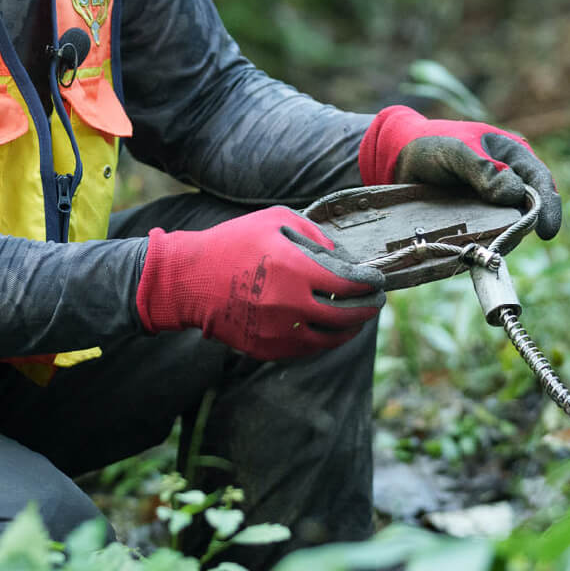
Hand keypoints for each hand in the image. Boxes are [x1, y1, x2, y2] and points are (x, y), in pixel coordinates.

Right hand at [136, 205, 385, 360]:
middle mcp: (290, 305)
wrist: (189, 279)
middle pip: (347, 315)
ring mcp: (278, 332)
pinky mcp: (266, 349)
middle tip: (378, 301)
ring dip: (351, 329)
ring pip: (331, 339)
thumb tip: (346, 256)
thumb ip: (316, 235)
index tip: (379, 280)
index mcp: (295, 270)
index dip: (371, 283)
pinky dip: (323, 340)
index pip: (350, 283)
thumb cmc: (234, 242)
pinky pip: (307, 350)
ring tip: (357, 318)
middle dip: (369, 308)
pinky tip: (328, 329)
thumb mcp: (276, 221)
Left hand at [359, 105, 561, 239]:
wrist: (397, 159)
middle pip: (527, 211)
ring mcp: (492, 203)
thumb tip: (514, 194)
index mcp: (512, 157)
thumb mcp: (456, 151)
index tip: (546, 231)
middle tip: (503, 242)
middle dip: (519, 228)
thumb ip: (484, 169)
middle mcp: (508, 181)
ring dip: (499, 239)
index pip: (540, 181)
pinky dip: (482, 244)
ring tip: (481, 246)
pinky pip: (486, 236)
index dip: (548, 207)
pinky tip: (471, 249)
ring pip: (507, 228)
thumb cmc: (430, 144)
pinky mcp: (475, 220)